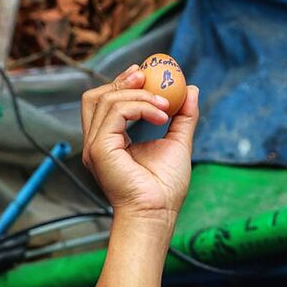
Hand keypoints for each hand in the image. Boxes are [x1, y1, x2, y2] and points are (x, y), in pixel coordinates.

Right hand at [81, 64, 198, 225]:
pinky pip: (116, 112)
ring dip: (139, 94)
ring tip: (164, 105)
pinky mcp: (100, 149)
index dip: (122, 83)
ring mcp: (95, 146)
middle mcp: (97, 142)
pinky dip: (140, 106)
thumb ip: (183, 117)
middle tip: (146, 75)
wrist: (158, 214)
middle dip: (121, 81)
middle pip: (95, 97)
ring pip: (106, 100)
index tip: (145, 72)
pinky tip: (161, 116)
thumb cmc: (165, 188)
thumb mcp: (178, 143)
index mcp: (110, 141)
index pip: (106, 103)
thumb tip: (191, 90)